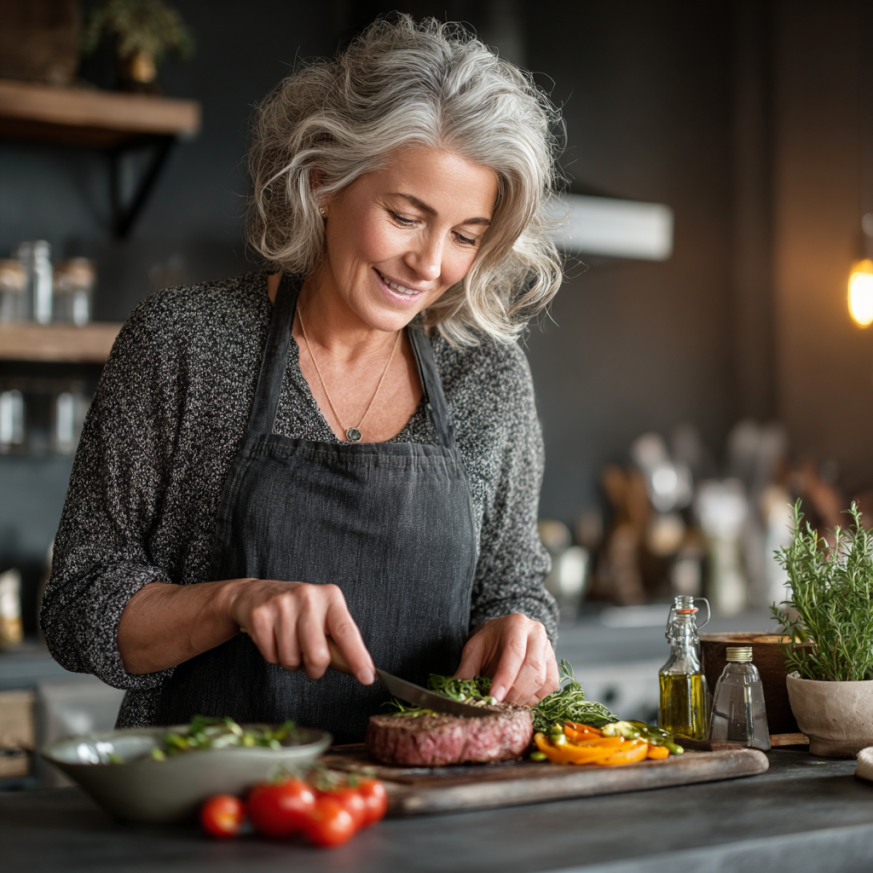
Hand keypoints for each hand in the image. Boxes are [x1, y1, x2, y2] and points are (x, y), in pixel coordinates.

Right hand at [226, 579, 374, 685]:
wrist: (257, 595)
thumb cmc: (298, 611)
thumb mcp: (323, 615)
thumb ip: (338, 639)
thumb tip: (358, 669)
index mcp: (330, 597)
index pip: (346, 632)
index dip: (357, 657)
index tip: (367, 677)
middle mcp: (308, 597)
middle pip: (317, 655)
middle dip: (314, 668)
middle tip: (310, 660)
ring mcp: (282, 604)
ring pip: (291, 659)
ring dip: (291, 661)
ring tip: (289, 642)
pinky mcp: (260, 615)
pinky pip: (271, 657)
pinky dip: (273, 656)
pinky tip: (274, 638)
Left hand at [453, 613, 558, 705]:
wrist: (503, 636)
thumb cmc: (489, 643)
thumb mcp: (473, 650)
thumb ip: (466, 671)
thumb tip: (458, 696)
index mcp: (517, 624)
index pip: (515, 652)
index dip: (505, 678)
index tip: (494, 697)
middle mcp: (537, 634)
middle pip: (533, 668)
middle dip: (515, 691)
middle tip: (499, 704)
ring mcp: (549, 649)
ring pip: (543, 680)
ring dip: (524, 698)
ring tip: (506, 703)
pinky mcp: (554, 666)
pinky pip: (549, 687)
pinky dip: (535, 698)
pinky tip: (519, 698)